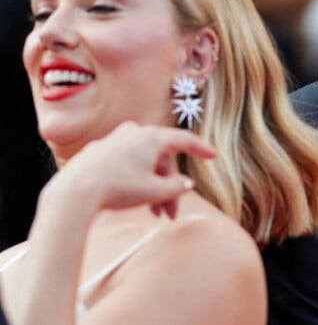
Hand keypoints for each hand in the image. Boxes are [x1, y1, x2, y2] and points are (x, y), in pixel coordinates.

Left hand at [47, 121, 215, 217]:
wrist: (75, 192)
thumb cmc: (118, 188)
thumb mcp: (154, 192)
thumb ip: (176, 187)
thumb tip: (185, 184)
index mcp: (152, 137)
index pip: (184, 140)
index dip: (201, 149)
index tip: (213, 156)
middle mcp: (136, 132)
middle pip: (163, 158)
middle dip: (170, 186)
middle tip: (171, 213)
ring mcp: (116, 140)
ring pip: (145, 162)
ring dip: (154, 186)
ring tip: (153, 213)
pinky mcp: (100, 151)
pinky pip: (127, 163)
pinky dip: (136, 179)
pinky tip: (134, 199)